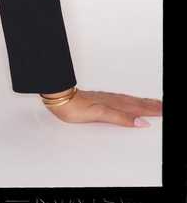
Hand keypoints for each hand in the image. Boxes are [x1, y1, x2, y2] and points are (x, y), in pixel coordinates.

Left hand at [42, 88, 161, 126]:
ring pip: (129, 100)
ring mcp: (105, 99)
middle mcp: (111, 100)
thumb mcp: (100, 114)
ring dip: (142, 102)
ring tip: (152, 103)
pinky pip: (120, 99)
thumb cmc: (75, 107)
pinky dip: (129, 101)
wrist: (60, 99)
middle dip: (150, 104)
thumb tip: (140, 121)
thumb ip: (120, 117)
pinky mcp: (99, 100)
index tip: (162, 109)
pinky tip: (128, 102)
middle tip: (162, 105)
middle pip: (135, 103)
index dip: (151, 109)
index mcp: (114, 104)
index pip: (137, 107)